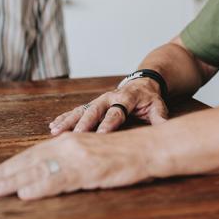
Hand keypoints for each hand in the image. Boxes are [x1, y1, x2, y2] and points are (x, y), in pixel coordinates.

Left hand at [0, 131, 151, 199]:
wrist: (148, 148)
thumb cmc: (121, 152)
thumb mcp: (90, 152)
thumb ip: (69, 159)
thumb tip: (47, 171)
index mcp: (68, 141)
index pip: (32, 154)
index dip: (11, 165)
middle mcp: (69, 146)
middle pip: (31, 161)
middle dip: (6, 173)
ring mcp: (78, 158)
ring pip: (40, 170)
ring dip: (16, 181)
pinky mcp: (89, 171)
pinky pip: (60, 180)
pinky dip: (41, 187)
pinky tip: (26, 193)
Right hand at [48, 78, 167, 134]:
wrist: (143, 83)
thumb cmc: (151, 99)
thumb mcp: (159, 106)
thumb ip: (160, 117)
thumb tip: (164, 129)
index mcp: (127, 97)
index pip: (117, 111)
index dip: (109, 123)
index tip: (101, 134)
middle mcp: (110, 97)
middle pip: (94, 110)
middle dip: (84, 123)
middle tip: (74, 135)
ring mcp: (99, 100)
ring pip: (82, 110)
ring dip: (68, 120)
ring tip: (55, 131)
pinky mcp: (93, 104)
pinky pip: (77, 111)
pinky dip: (65, 118)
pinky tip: (53, 126)